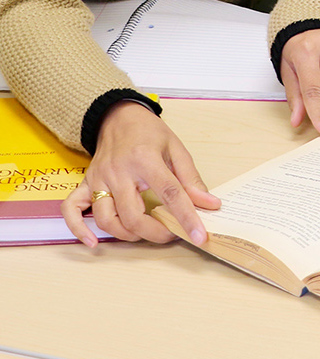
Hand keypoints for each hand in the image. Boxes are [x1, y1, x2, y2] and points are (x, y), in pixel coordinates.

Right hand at [61, 101, 219, 246]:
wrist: (119, 117)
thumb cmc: (149, 133)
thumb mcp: (176, 148)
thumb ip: (191, 179)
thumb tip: (209, 204)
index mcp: (146, 159)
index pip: (170, 193)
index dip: (186, 216)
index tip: (199, 235)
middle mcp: (119, 171)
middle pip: (133, 214)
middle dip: (155, 232)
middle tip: (171, 234)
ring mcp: (99, 178)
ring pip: (106, 218)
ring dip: (127, 234)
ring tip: (146, 233)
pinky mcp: (85, 183)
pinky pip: (72, 210)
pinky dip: (79, 230)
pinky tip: (93, 242)